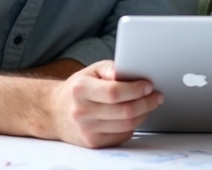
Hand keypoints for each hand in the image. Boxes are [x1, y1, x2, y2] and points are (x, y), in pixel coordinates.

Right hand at [48, 60, 162, 147]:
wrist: (55, 112)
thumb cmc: (78, 88)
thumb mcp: (91, 71)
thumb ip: (112, 69)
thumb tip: (132, 74)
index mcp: (81, 89)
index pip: (114, 92)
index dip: (135, 90)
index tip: (148, 86)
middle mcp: (82, 111)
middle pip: (124, 111)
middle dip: (146, 103)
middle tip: (156, 96)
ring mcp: (87, 130)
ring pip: (127, 125)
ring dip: (144, 114)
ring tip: (149, 104)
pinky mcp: (93, 143)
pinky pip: (122, 135)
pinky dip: (133, 125)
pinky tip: (133, 115)